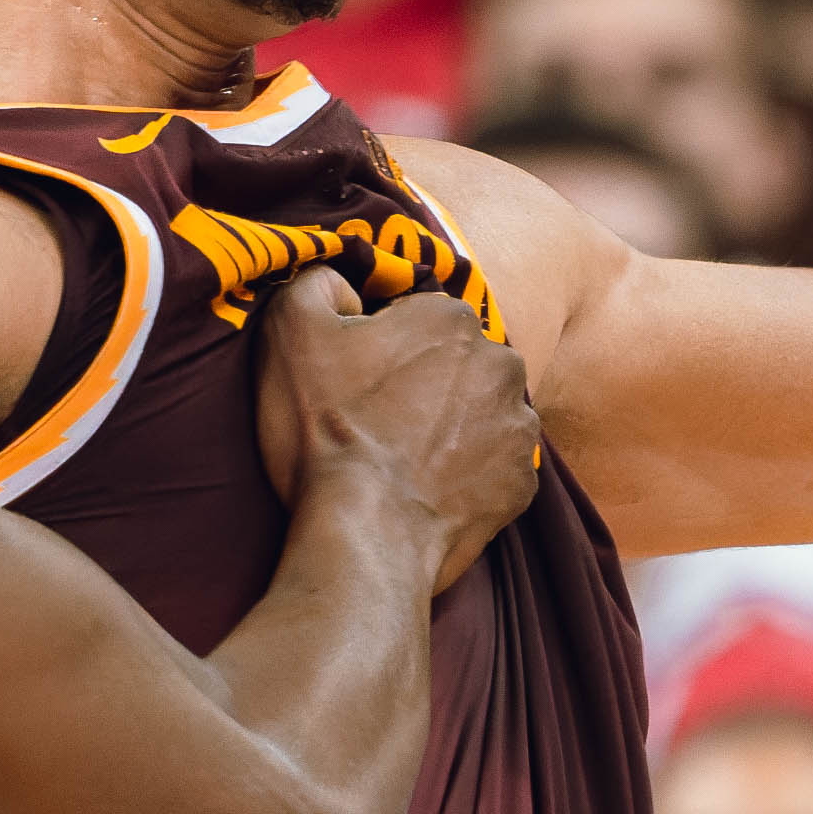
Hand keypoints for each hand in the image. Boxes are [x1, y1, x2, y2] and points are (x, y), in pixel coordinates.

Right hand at [249, 266, 544, 591]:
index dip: (382, 348)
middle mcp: (501, 364)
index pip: (418, 319)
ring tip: (405, 462)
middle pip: (458, 365)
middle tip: (379, 425)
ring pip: (483, 415)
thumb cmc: (326, 429)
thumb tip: (345, 286)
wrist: (364, 531)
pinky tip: (428, 491)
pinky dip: (468, 478)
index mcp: (451, 318)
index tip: (357, 383)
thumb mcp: (292, 328)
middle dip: (427, 386)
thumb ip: (318, 282)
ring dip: (453, 430)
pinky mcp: (521, 484)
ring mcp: (518, 428)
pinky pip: (494, 470)